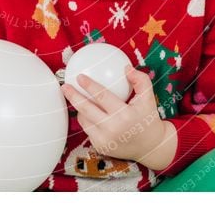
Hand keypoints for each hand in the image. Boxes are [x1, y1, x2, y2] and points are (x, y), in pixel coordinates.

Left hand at [61, 66, 176, 169]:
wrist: (150, 147)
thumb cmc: (148, 118)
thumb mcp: (148, 98)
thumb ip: (140, 80)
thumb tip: (126, 67)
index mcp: (124, 115)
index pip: (102, 97)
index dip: (89, 86)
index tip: (80, 76)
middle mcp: (112, 129)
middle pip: (86, 109)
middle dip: (73, 96)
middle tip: (65, 86)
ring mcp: (104, 140)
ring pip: (84, 120)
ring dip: (78, 107)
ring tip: (72, 96)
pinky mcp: (100, 146)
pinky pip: (87, 129)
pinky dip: (85, 118)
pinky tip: (84, 110)